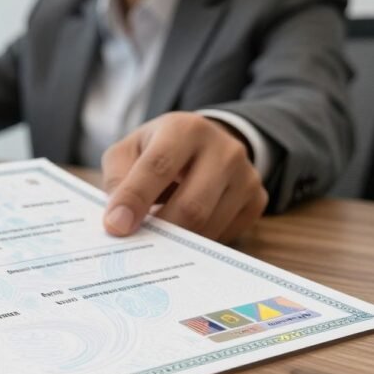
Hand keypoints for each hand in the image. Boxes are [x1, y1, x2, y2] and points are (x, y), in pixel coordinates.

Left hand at [101, 112, 268, 242]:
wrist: (205, 145)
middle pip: (191, 206)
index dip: (135, 199)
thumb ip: (117, 179)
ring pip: (208, 227)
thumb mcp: (129, 151)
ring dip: (177, 240)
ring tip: (158, 232)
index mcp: (185, 129)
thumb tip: (119, 219)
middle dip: (160, 231)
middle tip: (137, 244)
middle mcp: (224, 149)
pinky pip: (224, 235)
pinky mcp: (257, 200)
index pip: (158, 166)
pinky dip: (197, 241)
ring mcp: (246, 175)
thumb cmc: (157, 150)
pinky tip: (184, 228)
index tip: (116, 226)